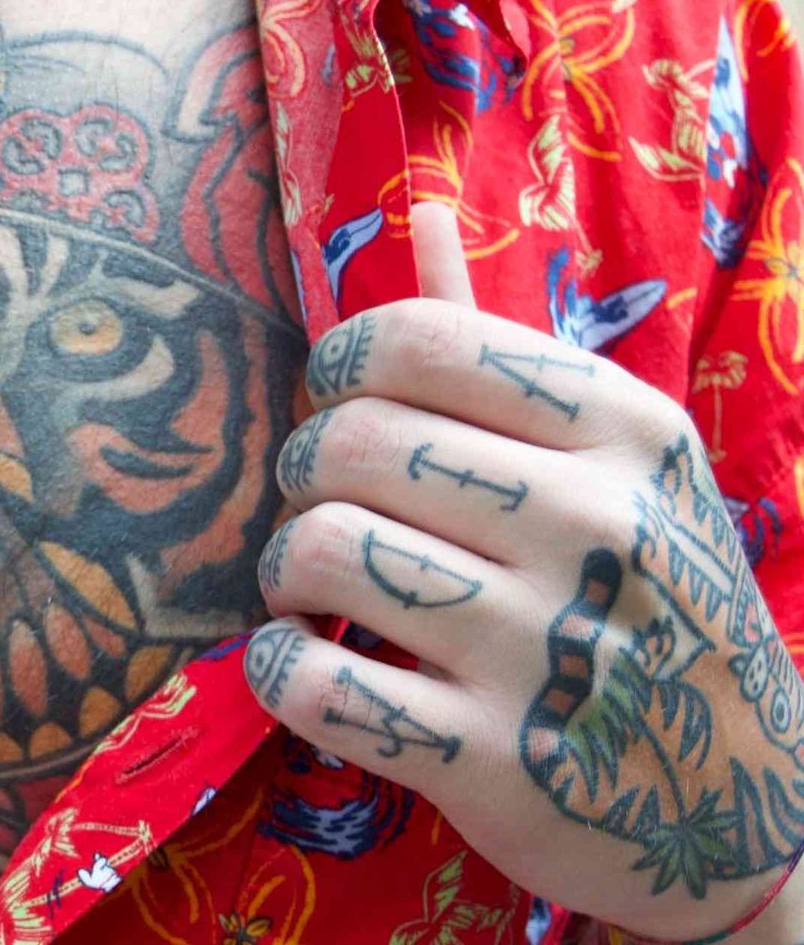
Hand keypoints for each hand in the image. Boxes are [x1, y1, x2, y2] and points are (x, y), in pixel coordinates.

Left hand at [247, 205, 803, 939]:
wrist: (740, 804)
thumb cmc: (650, 601)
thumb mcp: (615, 462)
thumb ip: (500, 344)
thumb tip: (417, 210)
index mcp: (623, 433)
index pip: (412, 338)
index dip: (337, 369)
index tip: (342, 411)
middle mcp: (596, 529)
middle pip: (346, 442)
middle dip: (300, 474)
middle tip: (323, 511)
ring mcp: (548, 651)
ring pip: (318, 550)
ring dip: (281, 571)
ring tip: (312, 590)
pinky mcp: (492, 765)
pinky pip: (308, 682)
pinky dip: (276, 670)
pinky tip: (306, 665)